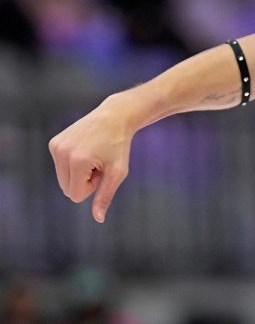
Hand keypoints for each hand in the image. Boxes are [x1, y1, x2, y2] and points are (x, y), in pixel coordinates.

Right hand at [49, 96, 134, 222]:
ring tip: (93, 155)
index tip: (103, 170)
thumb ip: (105, 196)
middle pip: (67, 188)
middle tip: (99, 162)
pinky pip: (60, 167)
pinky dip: (72, 163)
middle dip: (84, 181)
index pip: (75, 195)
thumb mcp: (117, 172)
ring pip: (62, 179)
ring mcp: (55, 146)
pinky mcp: (53, 143)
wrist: (114, 117)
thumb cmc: (119, 146)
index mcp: (77, 161)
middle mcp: (62, 152)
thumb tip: (98, 219)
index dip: (92, 187)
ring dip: (79, 173)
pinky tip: (86, 148)